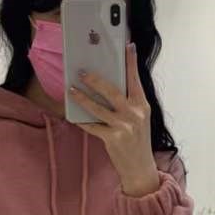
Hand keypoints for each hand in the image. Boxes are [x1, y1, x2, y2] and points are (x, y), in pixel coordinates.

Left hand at [70, 45, 160, 197]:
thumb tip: (109, 85)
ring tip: (72, 90)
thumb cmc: (138, 141)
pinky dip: (82, 121)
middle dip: (95, 80)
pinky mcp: (113, 138)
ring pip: (98, 108)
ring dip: (82, 98)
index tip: (127, 46)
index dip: (131, 62)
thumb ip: (129, 103)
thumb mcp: (139, 119)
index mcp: (142, 106)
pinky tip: (73, 116)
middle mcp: (134, 114)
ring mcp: (124, 127)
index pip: (135, 80)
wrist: (140, 168)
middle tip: (82, 71)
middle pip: (112, 91)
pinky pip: (92, 126)